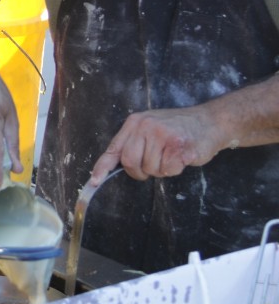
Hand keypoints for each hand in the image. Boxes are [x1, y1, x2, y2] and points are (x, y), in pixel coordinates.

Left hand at [90, 106, 221, 183]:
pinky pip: (168, 170)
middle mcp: (145, 126)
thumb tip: (113, 166)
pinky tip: (182, 156)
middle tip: (155, 164)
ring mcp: (162, 134)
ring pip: (151, 169)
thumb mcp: (150, 129)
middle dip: (141, 171)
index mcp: (135, 123)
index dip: (102, 167)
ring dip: (162, 169)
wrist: (211, 121)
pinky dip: (175, 169)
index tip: (94, 182)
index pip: (114, 149)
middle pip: (130, 163)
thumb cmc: (179, 129)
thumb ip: (133, 143)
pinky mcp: (179, 145)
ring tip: (171, 154)